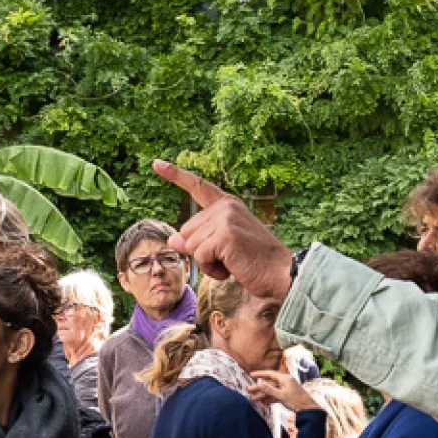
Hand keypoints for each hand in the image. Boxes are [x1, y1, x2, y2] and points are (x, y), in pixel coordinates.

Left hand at [152, 160, 293, 301]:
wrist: (280, 273)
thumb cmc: (254, 262)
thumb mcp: (221, 247)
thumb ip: (198, 239)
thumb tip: (172, 240)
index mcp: (228, 204)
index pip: (198, 187)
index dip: (175, 175)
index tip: (156, 164)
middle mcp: (226, 206)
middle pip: (186, 230)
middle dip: (200, 250)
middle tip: (228, 256)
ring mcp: (225, 218)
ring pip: (190, 245)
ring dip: (207, 262)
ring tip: (232, 262)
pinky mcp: (224, 235)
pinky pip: (199, 256)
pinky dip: (211, 269)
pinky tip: (231, 268)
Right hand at [248, 370, 319, 413]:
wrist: (309, 410)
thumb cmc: (298, 401)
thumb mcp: (282, 395)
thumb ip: (270, 390)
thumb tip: (259, 383)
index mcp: (285, 379)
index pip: (270, 374)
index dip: (260, 374)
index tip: (251, 375)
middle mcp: (286, 382)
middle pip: (270, 383)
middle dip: (259, 387)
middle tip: (249, 389)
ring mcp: (287, 389)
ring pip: (272, 390)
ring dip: (263, 395)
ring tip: (253, 399)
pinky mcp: (287, 396)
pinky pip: (276, 396)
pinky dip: (270, 398)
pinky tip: (263, 402)